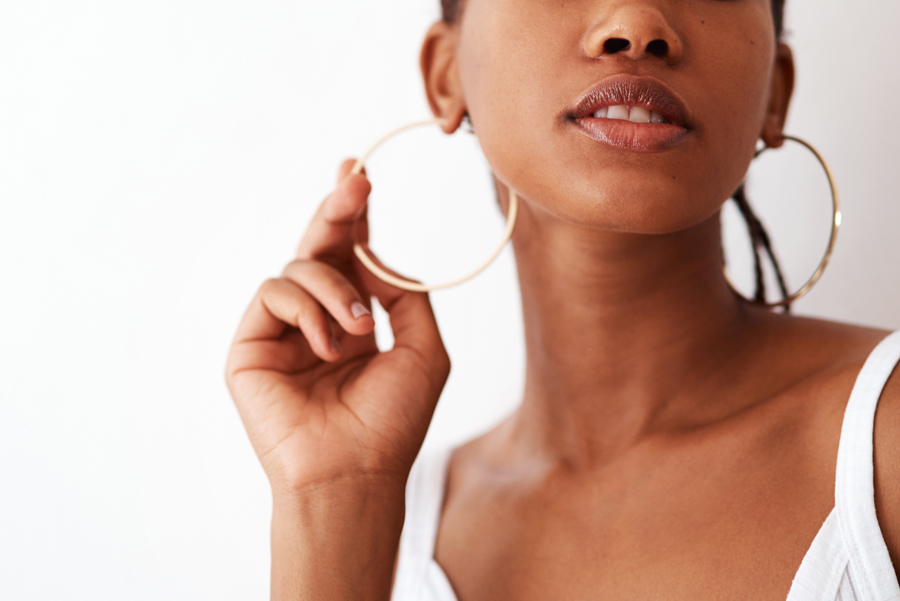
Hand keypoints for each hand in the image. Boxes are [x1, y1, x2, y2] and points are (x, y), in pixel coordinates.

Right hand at [226, 159, 450, 494]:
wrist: (355, 470)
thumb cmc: (393, 420)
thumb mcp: (424, 349)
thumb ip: (405, 294)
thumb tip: (376, 254)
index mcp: (353, 322)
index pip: (350, 259)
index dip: (354, 218)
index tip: (360, 175)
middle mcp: (315, 321)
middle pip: (320, 247)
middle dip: (338, 209)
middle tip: (355, 178)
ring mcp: (280, 332)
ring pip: (299, 267)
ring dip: (336, 287)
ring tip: (359, 327)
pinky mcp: (250, 345)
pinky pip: (274, 292)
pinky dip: (308, 308)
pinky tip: (329, 343)